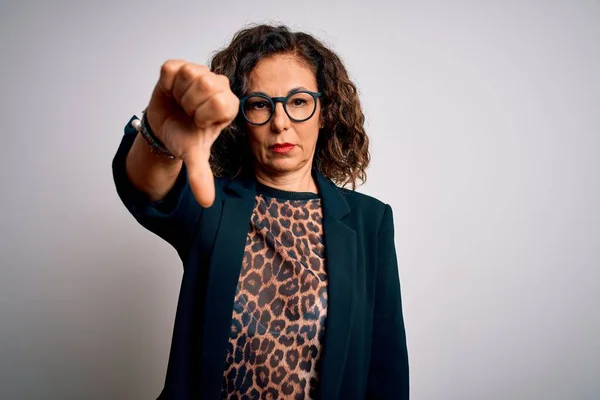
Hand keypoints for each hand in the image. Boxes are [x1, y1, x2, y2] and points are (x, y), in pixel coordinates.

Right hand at [145, 60, 239, 206]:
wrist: (163, 126)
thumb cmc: (185, 135)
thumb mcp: (193, 155)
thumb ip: (201, 175)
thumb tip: (206, 203)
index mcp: (228, 105)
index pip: (220, 103)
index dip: (203, 116)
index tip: (199, 123)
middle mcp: (218, 85)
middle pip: (206, 86)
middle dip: (191, 105)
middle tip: (189, 113)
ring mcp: (199, 72)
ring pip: (189, 76)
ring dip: (179, 95)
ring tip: (180, 103)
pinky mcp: (178, 65)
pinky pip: (171, 70)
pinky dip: (166, 84)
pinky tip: (171, 92)